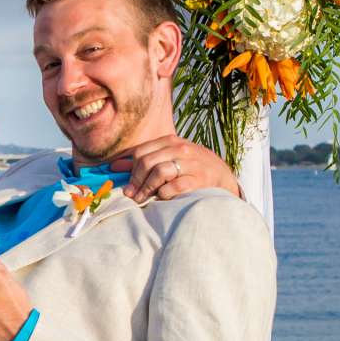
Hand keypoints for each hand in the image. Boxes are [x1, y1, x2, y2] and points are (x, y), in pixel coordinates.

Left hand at [112, 133, 241, 202]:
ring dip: (146, 188)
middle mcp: (181, 149)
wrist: (222, 175)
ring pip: (159, 172)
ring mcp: (190, 164)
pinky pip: (173, 187)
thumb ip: (145, 160)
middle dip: (135, 180)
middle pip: (147, 161)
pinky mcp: (198, 180)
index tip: (124, 182)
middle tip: (131, 194)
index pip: (141, 151)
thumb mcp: (170, 157)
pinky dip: (163, 194)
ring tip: (141, 199)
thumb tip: (116, 166)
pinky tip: (161, 198)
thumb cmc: (191, 166)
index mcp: (171, 141)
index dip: (129, 168)